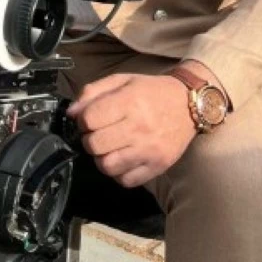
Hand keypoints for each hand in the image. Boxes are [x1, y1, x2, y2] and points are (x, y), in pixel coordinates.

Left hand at [67, 71, 194, 187]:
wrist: (189, 105)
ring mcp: (149, 150)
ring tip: (109, 148)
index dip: (83, 120)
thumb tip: (72, 112)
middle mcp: (139, 127)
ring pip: (107, 166)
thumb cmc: (153, 92)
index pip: (90, 119)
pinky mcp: (158, 166)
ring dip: (102, 158)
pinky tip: (123, 159)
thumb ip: (93, 92)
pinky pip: (126, 180)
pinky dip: (119, 173)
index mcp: (130, 101)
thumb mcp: (123, 80)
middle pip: (94, 144)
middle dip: (90, 139)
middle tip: (99, 134)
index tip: (90, 119)